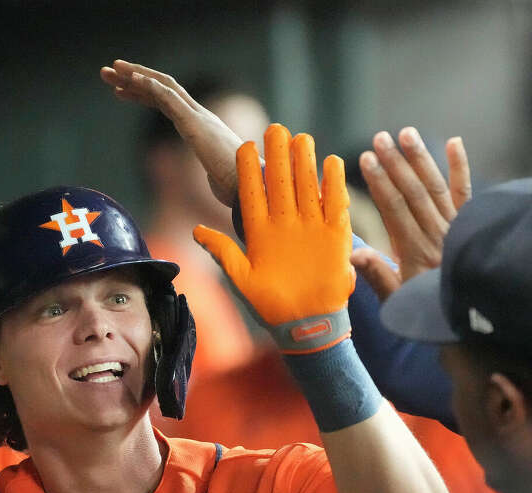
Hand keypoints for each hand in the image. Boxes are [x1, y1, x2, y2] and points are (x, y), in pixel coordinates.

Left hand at [100, 59, 243, 206]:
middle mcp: (199, 117)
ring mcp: (198, 119)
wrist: (257, 190)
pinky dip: (151, 87)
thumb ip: (215, 178)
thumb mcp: (221, 181)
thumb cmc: (242, 189)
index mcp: (201, 128)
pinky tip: (132, 80)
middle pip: (161, 89)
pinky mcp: (195, 125)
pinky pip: (170, 99)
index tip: (120, 90)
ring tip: (111, 70)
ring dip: (135, 77)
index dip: (142, 93)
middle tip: (107, 72)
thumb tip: (220, 192)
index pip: (167, 103)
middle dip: (132, 79)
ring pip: (162, 87)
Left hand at [193, 123, 352, 353]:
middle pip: (280, 183)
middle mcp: (285, 224)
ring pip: (307, 187)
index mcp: (261, 232)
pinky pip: (335, 205)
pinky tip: (331, 162)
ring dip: (304, 163)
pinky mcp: (335, 236)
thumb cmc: (271, 306)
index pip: (252, 193)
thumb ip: (223, 252)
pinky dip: (334, 185)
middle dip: (277, 156)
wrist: (306, 325)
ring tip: (301, 138)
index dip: (248, 170)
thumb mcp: (242, 278)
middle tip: (274, 129)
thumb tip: (195, 231)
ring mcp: (311, 228)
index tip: (244, 146)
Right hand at [350, 128, 469, 299]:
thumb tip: (352, 253)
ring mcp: (456, 227)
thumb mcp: (398, 301)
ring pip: (437, 188)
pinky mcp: (472, 223)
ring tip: (406, 133)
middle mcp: (438, 235)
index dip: (380, 182)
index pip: (395, 209)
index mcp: (415, 253)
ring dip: (421, 160)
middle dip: (395, 164)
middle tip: (380, 138)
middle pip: (414, 193)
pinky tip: (455, 143)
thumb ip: (377, 276)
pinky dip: (461, 169)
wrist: (472, 318)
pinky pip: (466, 193)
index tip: (366, 159)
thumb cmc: (429, 311)